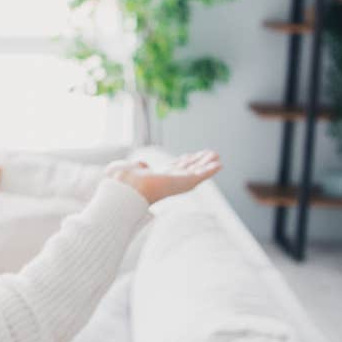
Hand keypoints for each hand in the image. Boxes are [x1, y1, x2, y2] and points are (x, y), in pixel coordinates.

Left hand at [103, 150, 221, 204]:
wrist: (125, 188)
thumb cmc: (121, 182)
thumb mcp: (129, 168)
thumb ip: (138, 165)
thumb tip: (143, 164)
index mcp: (157, 178)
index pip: (173, 169)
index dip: (182, 162)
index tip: (189, 155)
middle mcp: (169, 182)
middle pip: (187, 170)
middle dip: (198, 161)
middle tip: (209, 153)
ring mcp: (177, 183)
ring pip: (196, 172)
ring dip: (207, 164)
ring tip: (217, 155)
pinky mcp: (184, 184)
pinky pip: (201, 176)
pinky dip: (210, 169)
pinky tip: (219, 163)